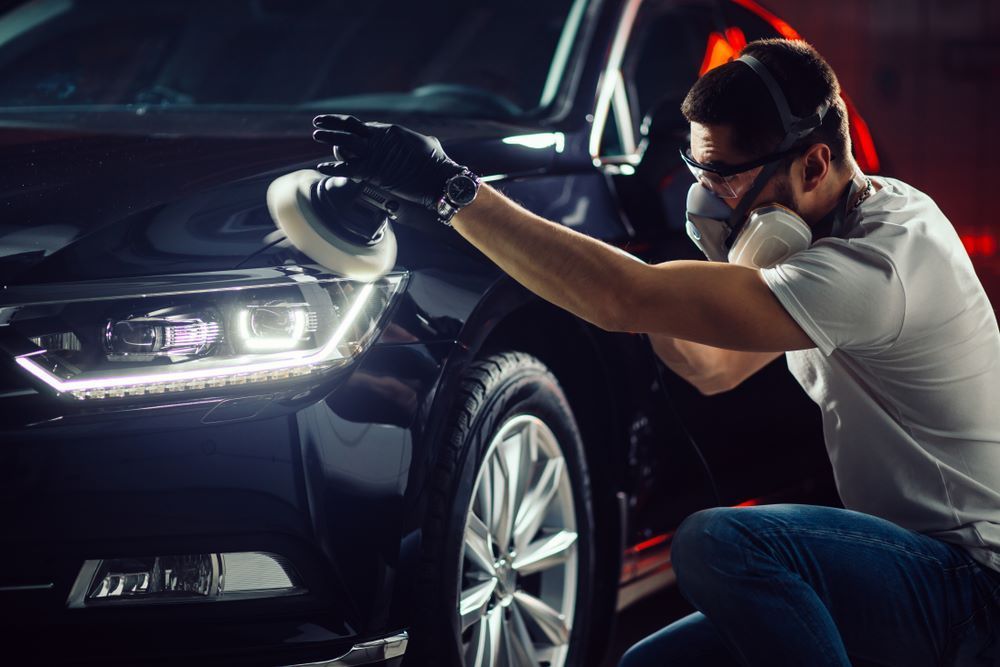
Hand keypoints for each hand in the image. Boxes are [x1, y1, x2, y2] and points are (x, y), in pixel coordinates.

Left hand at [312, 114, 465, 212]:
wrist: (438, 178)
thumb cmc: (436, 162)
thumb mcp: (426, 143)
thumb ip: (416, 141)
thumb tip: (425, 141)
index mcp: (390, 130)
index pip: (362, 125)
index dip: (347, 124)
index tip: (338, 124)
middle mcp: (379, 138)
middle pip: (348, 127)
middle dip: (331, 122)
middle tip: (317, 121)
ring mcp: (374, 154)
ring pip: (343, 142)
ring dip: (328, 138)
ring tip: (316, 135)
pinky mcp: (372, 172)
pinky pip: (346, 168)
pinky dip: (332, 168)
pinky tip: (321, 167)